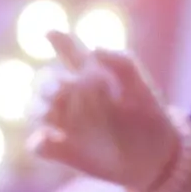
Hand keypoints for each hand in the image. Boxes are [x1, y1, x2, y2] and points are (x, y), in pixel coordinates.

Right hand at [27, 32, 190, 191]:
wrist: (156, 158)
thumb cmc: (150, 118)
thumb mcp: (141, 88)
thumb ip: (121, 63)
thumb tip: (94, 48)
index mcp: (91, 76)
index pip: (69, 51)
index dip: (57, 39)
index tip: (49, 33)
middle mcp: (73, 97)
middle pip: (44, 81)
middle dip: (46, 84)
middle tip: (61, 90)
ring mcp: (66, 123)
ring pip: (34, 109)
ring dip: (38, 108)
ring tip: (53, 114)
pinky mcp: (64, 150)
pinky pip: (38, 145)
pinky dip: (40, 142)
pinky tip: (52, 140)